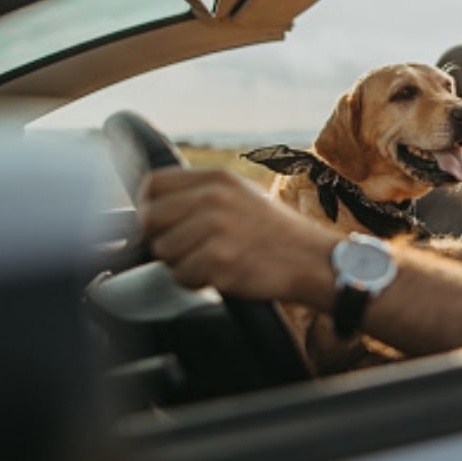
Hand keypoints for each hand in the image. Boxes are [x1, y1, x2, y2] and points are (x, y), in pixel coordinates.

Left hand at [138, 167, 337, 306]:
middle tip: (189, 248)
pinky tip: (221, 274)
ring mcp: (216, 229)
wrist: (312, 260)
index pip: (153, 184)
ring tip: (213, 260)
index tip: (162, 223)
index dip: (149, 206)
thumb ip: (200, 194)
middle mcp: (213, 198)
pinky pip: (181, 276)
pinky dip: (196, 281)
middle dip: (162, 238)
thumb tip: (153, 205)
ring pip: (163, 251)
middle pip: (150, 218)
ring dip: (181, 263)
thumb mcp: (240, 194)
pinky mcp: (218, 261)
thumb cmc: (274, 233)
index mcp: (217, 178)